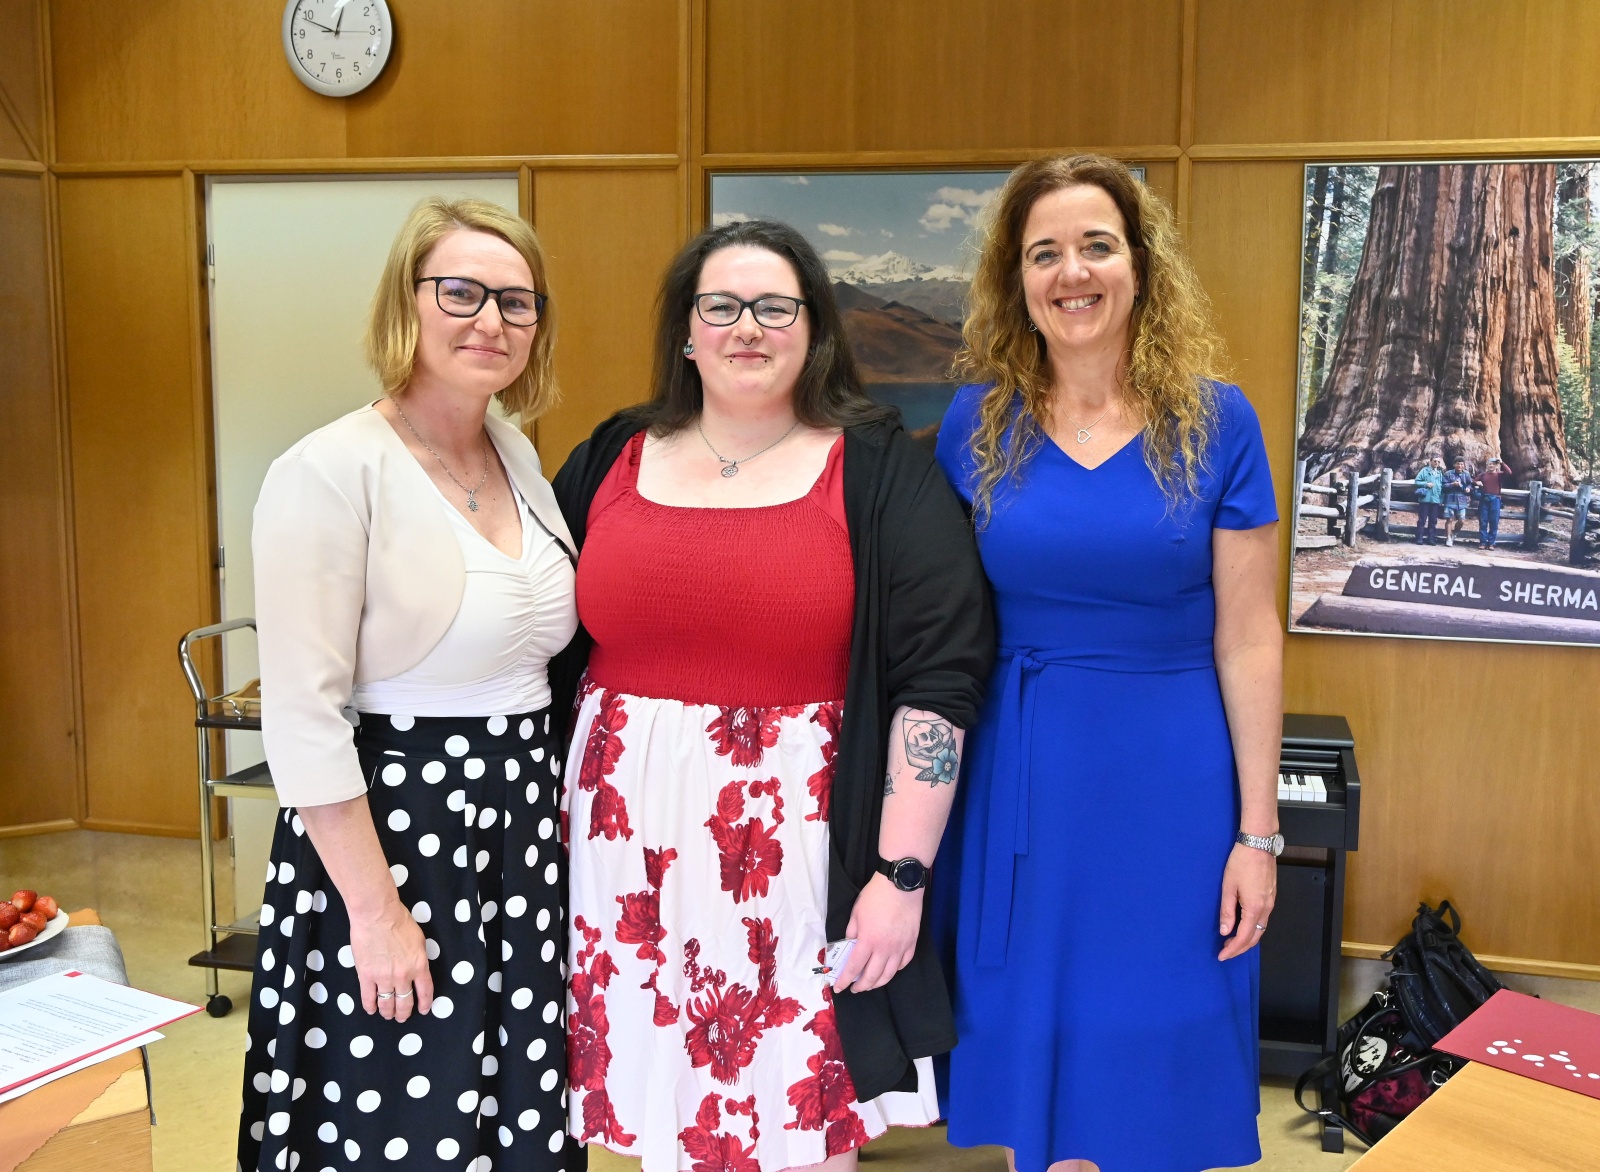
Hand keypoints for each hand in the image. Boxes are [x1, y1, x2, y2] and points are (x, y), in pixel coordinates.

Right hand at [348, 899, 434, 1022]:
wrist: (378, 915)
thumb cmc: (399, 921)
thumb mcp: (419, 940)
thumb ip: (419, 958)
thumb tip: (417, 968)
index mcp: (419, 966)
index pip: (425, 991)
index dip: (424, 1004)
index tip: (423, 1010)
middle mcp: (403, 976)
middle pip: (405, 1002)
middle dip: (404, 1013)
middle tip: (402, 1017)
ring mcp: (384, 978)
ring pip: (387, 1003)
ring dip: (388, 1012)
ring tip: (387, 1015)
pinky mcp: (366, 976)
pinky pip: (368, 998)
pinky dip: (370, 1006)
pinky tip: (371, 1009)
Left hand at [834, 873, 921, 993]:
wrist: (901, 884)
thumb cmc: (876, 895)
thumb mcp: (856, 912)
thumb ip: (851, 932)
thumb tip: (849, 945)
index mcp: (868, 940)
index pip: (854, 968)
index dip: (845, 980)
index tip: (839, 988)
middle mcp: (885, 948)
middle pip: (872, 976)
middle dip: (861, 986)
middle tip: (854, 988)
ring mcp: (900, 947)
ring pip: (889, 974)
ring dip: (878, 983)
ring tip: (870, 984)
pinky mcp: (912, 942)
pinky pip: (903, 963)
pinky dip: (895, 970)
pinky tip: (889, 970)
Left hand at [1217, 843, 1276, 960]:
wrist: (1259, 844)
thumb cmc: (1241, 862)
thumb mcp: (1228, 886)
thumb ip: (1227, 911)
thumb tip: (1225, 932)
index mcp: (1255, 908)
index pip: (1244, 937)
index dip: (1232, 949)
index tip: (1221, 955)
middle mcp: (1267, 909)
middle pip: (1255, 937)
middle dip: (1240, 948)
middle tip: (1225, 952)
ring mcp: (1271, 903)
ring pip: (1261, 929)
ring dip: (1247, 939)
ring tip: (1231, 942)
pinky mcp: (1272, 896)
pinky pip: (1263, 920)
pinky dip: (1253, 929)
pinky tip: (1243, 927)